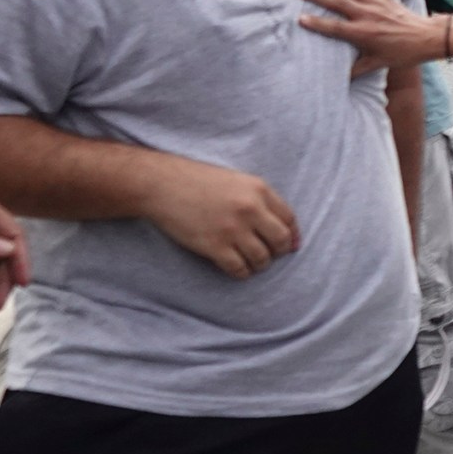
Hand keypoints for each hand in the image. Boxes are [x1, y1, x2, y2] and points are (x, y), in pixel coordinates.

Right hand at [138, 155, 298, 278]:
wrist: (161, 184)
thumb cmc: (199, 181)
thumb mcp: (237, 181)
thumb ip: (261, 201)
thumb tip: (287, 231)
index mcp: (259, 190)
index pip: (289, 219)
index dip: (291, 235)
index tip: (288, 245)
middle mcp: (250, 209)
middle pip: (281, 241)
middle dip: (278, 251)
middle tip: (268, 253)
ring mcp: (232, 229)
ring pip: (262, 259)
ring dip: (259, 264)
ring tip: (250, 260)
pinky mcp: (214, 246)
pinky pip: (239, 269)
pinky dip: (242, 272)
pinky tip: (235, 266)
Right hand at [294, 0, 441, 74]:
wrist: (427, 38)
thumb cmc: (402, 53)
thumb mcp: (378, 64)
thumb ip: (357, 69)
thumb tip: (339, 77)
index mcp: (363, 33)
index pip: (335, 28)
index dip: (317, 24)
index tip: (300, 18)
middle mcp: (367, 15)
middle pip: (337, 2)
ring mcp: (375, 3)